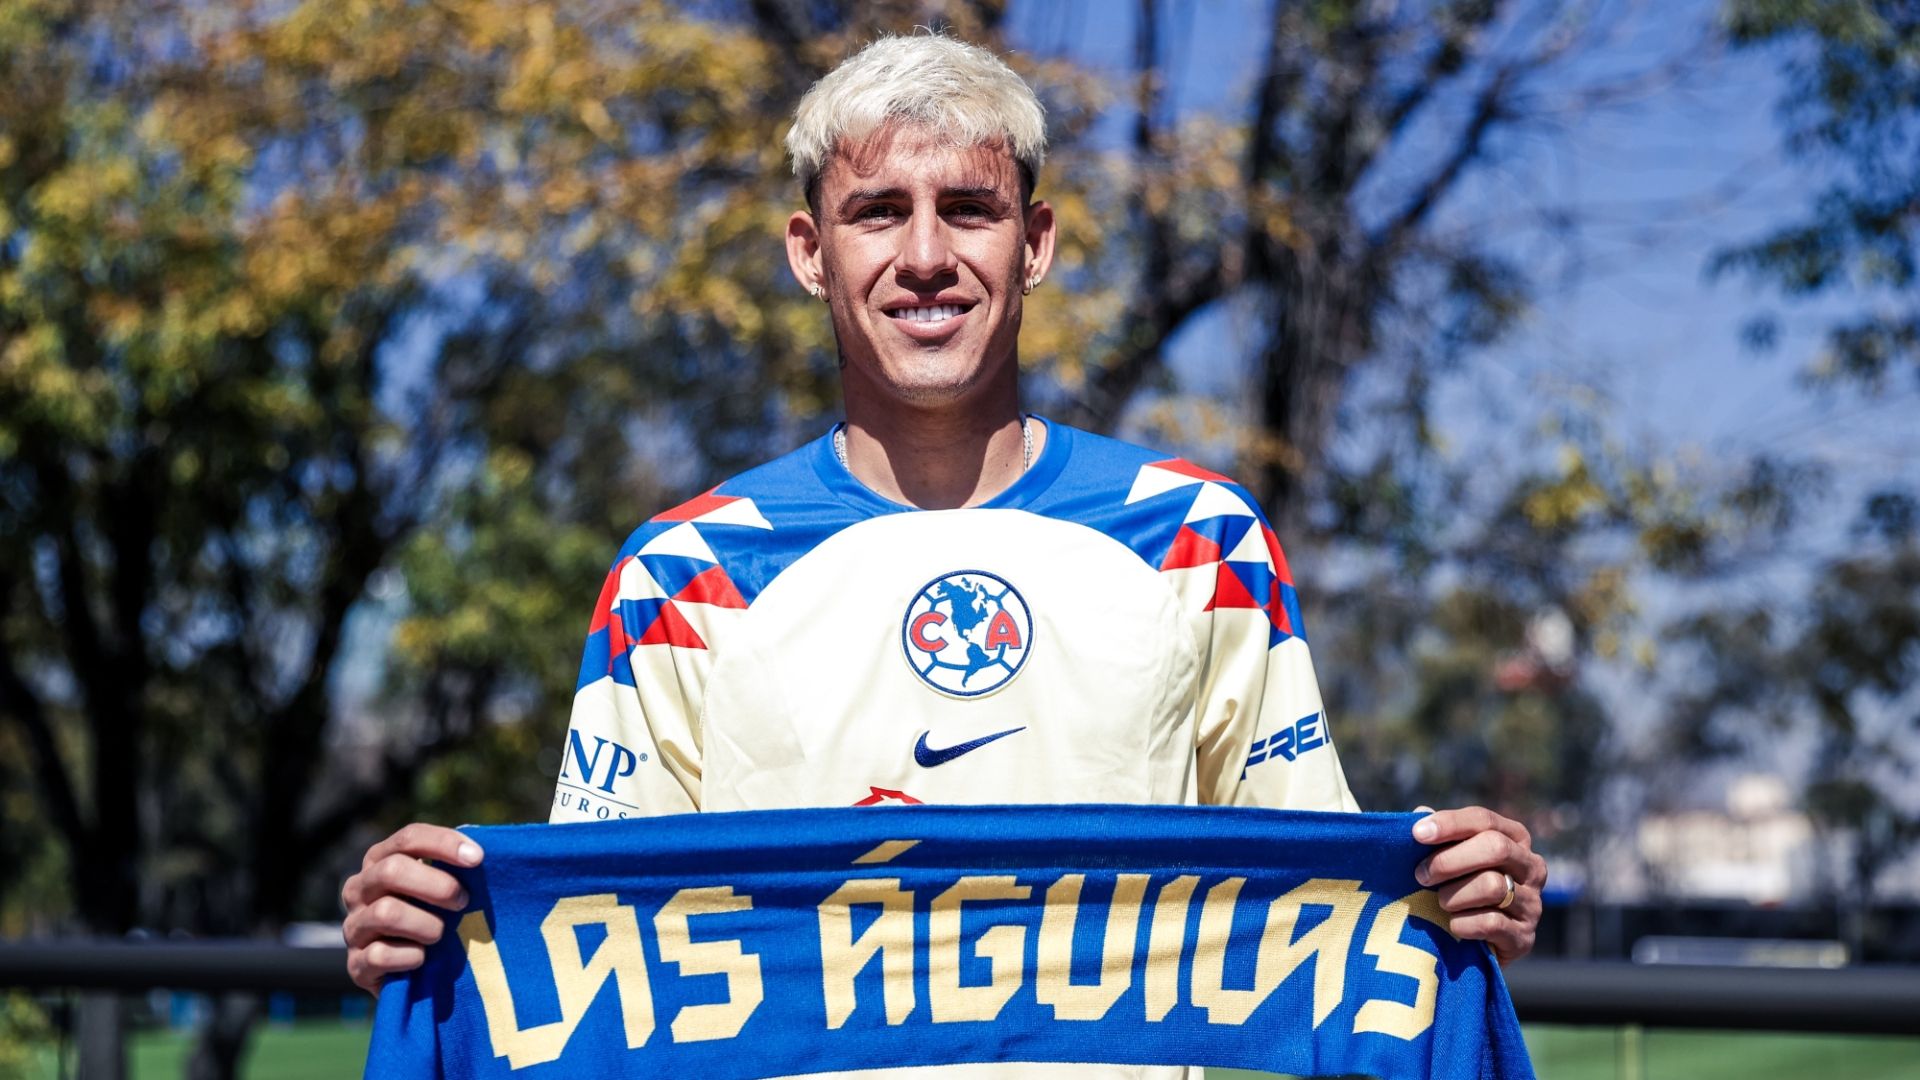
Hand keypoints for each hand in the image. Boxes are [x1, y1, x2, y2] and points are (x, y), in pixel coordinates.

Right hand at [340, 823, 483, 994]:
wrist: (413, 975)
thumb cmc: (435, 917)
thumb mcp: (441, 888)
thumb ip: (455, 867)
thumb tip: (478, 855)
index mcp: (380, 860)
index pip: (409, 838)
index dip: (444, 843)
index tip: (477, 858)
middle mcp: (359, 889)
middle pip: (392, 870)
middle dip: (437, 886)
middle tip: (463, 901)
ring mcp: (354, 927)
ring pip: (386, 913)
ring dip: (426, 924)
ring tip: (441, 935)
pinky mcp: (356, 965)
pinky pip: (380, 955)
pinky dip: (410, 957)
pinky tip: (423, 959)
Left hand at [1411, 805, 1546, 964]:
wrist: (1472, 947)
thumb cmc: (1457, 888)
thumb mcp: (1448, 859)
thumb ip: (1437, 836)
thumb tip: (1421, 814)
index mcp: (1514, 838)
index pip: (1484, 820)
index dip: (1450, 824)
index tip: (1417, 834)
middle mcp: (1532, 867)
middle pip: (1495, 848)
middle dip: (1450, 861)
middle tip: (1421, 876)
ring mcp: (1533, 903)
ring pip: (1492, 886)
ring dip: (1454, 895)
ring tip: (1440, 903)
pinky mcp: (1525, 937)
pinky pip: (1491, 923)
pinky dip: (1463, 924)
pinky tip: (1453, 926)